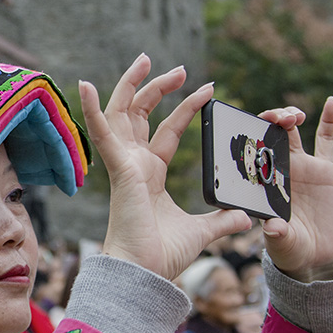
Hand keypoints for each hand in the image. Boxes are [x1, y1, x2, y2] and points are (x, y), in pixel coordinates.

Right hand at [79, 54, 251, 281]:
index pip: (167, 131)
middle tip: (179, 68)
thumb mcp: (201, 232)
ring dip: (131, 85)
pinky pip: (102, 134)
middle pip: (140, 114)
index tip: (207, 89)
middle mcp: (135, 165)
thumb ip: (222, 221)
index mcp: (151, 175)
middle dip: (157, 87)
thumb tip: (245, 218)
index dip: (184, 108)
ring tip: (145, 59)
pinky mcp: (119, 170)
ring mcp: (124, 165)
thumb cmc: (162, 256)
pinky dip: (92, 109)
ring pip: (121, 114)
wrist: (144, 273)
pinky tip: (87, 84)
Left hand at [259, 98, 332, 280]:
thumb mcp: (284, 245)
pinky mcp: (324, 169)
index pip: (249, 153)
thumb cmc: (291, 249)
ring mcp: (301, 166)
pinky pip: (326, 140)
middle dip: (269, 119)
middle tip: (276, 118)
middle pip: (268, 135)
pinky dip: (330, 120)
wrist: (317, 254)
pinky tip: (331, 102)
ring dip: (290, 116)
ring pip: (292, 132)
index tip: (244, 124)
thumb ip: (279, 236)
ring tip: (294, 116)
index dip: (246, 135)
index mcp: (261, 183)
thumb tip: (273, 228)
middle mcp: (278, 170)